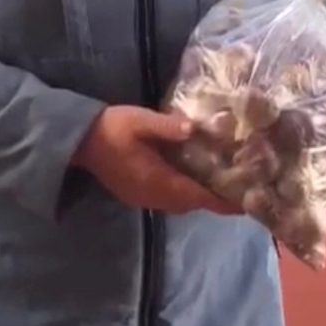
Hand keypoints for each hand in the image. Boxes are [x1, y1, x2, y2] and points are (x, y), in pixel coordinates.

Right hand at [72, 106, 239, 215]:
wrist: (79, 140)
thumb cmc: (111, 128)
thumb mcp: (140, 120)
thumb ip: (167, 127)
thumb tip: (194, 129)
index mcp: (158, 180)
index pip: (197, 196)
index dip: (222, 201)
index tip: (245, 203)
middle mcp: (153, 196)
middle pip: (190, 204)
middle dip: (213, 201)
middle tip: (237, 189)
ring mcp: (143, 198)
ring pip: (178, 204)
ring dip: (197, 198)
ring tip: (217, 184)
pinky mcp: (135, 194)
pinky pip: (166, 201)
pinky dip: (182, 194)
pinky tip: (187, 178)